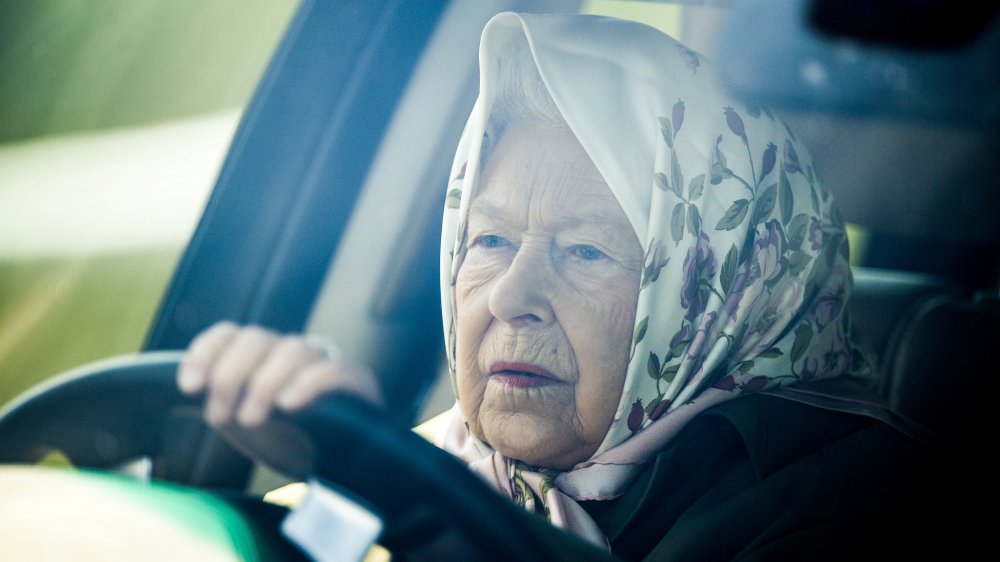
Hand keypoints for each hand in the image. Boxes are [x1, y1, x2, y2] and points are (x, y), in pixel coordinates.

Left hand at [176, 322, 383, 427]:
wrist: (334, 470)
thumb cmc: (285, 443)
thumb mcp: (242, 424)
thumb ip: (220, 401)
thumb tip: (195, 386)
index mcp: (263, 357)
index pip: (231, 334)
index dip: (206, 352)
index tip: (189, 386)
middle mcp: (293, 353)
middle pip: (256, 339)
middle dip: (230, 375)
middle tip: (221, 414)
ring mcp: (326, 364)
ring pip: (293, 351)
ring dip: (264, 383)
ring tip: (252, 419)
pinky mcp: (358, 382)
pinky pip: (334, 371)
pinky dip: (308, 384)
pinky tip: (289, 405)